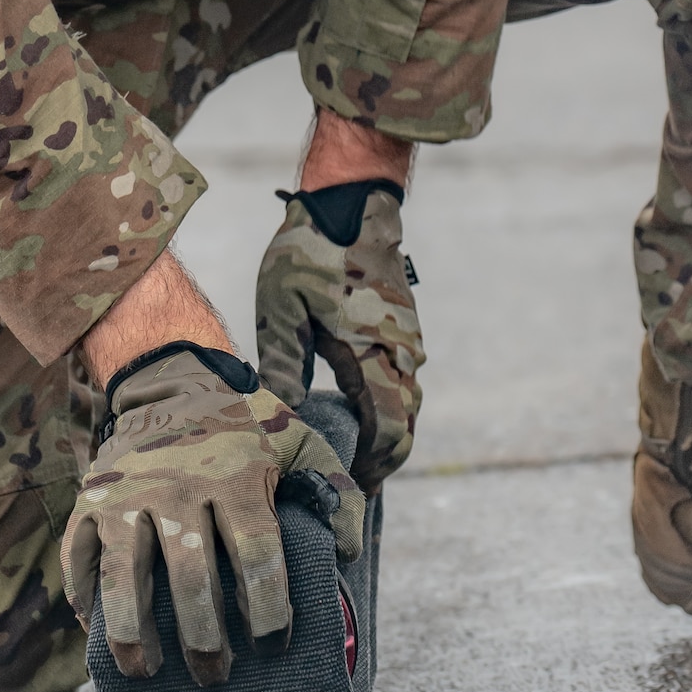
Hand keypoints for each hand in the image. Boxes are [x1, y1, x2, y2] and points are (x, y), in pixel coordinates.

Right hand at [60, 345, 363, 685]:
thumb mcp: (299, 442)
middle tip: (213, 676)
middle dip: (204, 641)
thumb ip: (337, 490)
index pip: (257, 559)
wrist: (173, 378)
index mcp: (235, 480)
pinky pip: (80, 557)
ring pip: (125, 576)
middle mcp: (180, 488)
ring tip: (143, 671)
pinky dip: (85, 598)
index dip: (267, 612)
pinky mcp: (91, 498)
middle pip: (191, 580)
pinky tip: (97, 631)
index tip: (272, 646)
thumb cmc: (244, 426)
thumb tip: (349, 553)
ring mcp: (129, 494)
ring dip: (132, 633)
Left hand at [256, 115, 424, 490]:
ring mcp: (407, 338)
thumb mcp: (283, 307)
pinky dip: (392, 406)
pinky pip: (405, 380)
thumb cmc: (310, 252)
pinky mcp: (404, 325)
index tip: (353, 489)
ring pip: (409, 403)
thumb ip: (284, 362)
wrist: (350, 202)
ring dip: (389, 433)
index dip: (373, 467)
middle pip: (405, 426)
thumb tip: (286, 417)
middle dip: (384, 460)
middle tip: (355, 486)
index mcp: (372, 354)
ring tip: (357, 457)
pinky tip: (364, 412)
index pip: (387, 431)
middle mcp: (400, 352)